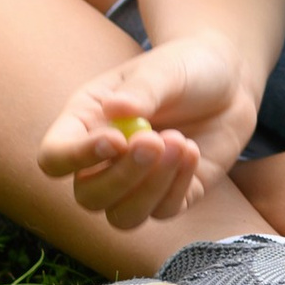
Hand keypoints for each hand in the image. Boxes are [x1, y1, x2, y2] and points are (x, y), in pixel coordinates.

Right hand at [37, 32, 260, 229]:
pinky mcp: (173, 194)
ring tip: (179, 142)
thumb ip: (142, 89)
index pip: (55, 158)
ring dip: (151, 188)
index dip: (76, 157)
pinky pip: (164, 211)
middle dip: (121, 177)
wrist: (229, 81)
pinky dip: (179, 186)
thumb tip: (117, 109)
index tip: (116, 139)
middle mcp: (103, 162)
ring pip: (123, 216)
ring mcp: (138, 183)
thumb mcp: (165, 69)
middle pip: (88, 196)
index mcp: (85, 124)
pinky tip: (193, 150)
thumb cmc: (184, 69)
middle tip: (155, 140)